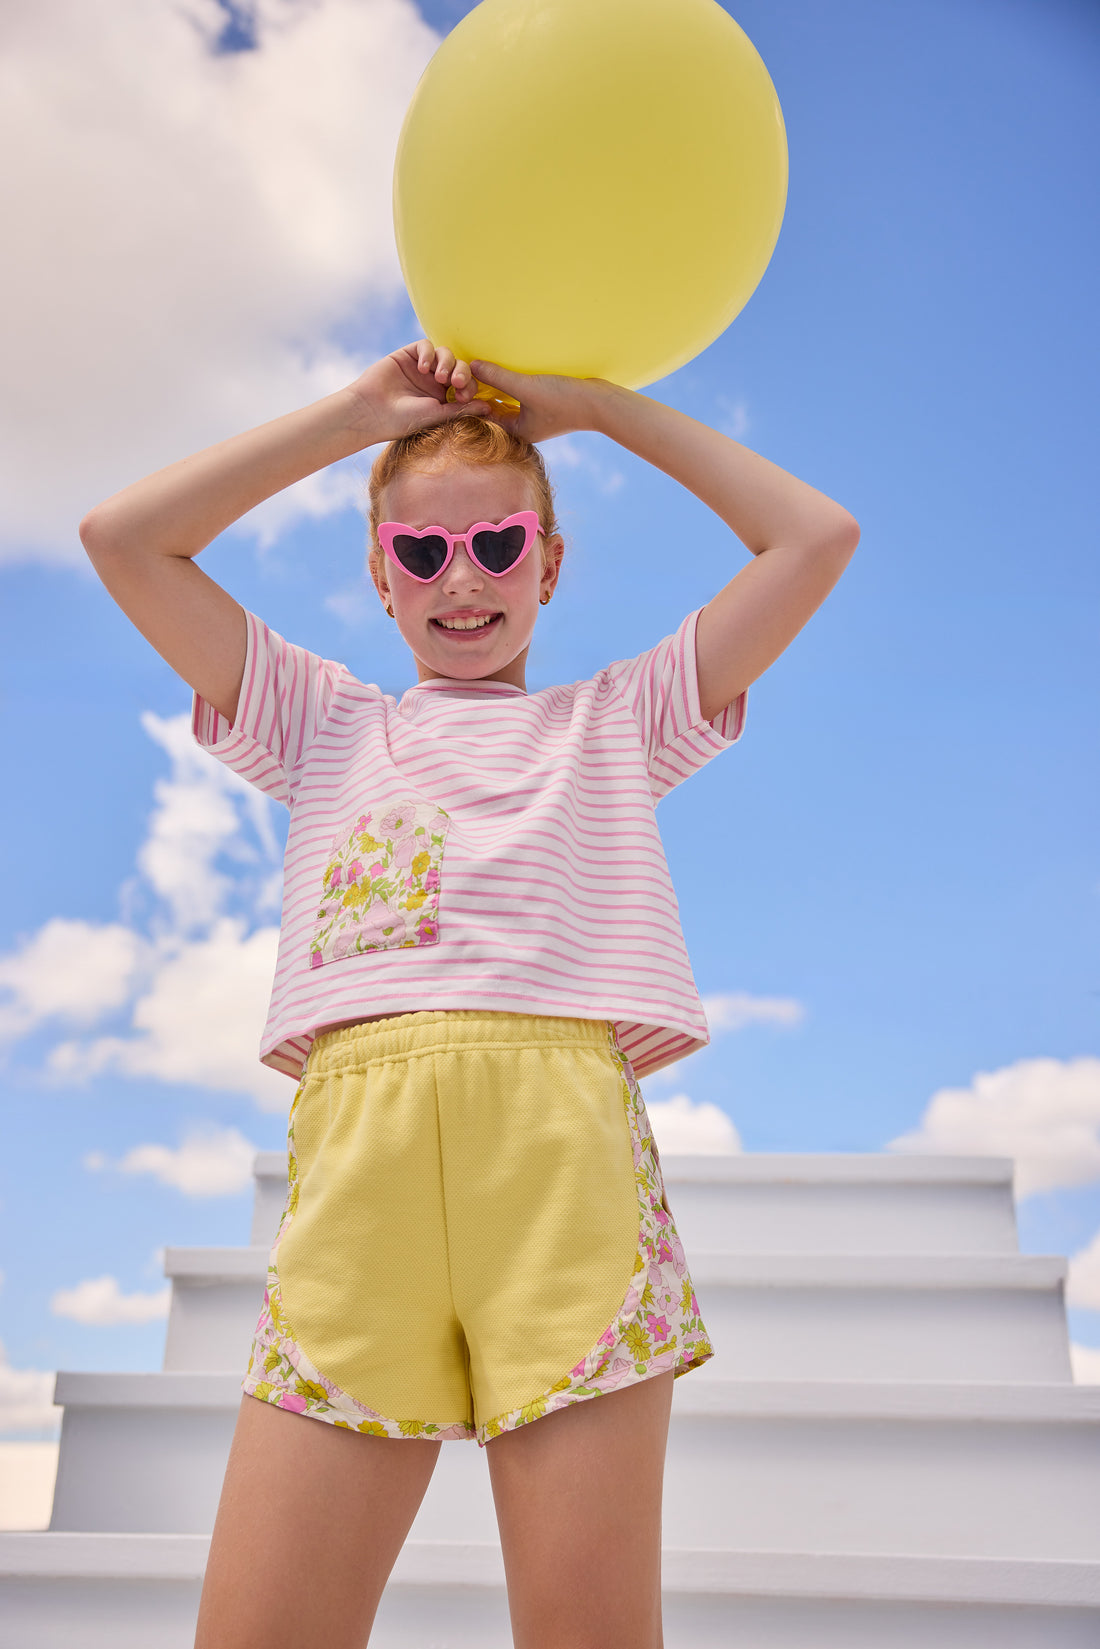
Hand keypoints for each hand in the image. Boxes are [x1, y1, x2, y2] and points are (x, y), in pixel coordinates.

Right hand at [346, 340, 492, 442]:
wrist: (371, 412)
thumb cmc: (404, 421)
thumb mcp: (438, 415)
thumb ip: (463, 409)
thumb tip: (490, 408)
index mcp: (445, 398)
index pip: (467, 385)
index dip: (470, 386)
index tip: (464, 395)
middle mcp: (435, 382)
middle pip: (460, 367)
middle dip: (462, 373)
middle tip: (456, 383)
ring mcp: (423, 368)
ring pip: (446, 354)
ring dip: (447, 362)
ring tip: (439, 376)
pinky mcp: (408, 355)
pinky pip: (426, 345)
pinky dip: (428, 353)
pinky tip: (422, 367)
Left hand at [465, 358, 612, 443]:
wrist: (600, 403)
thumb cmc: (565, 400)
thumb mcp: (527, 386)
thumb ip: (499, 377)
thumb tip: (471, 364)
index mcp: (516, 433)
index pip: (482, 418)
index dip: (467, 401)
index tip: (451, 384)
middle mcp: (521, 429)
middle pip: (491, 412)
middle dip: (477, 396)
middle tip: (458, 377)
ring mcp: (531, 419)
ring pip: (503, 404)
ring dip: (491, 390)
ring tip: (474, 372)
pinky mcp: (540, 408)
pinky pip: (515, 398)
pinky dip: (505, 388)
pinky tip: (498, 371)